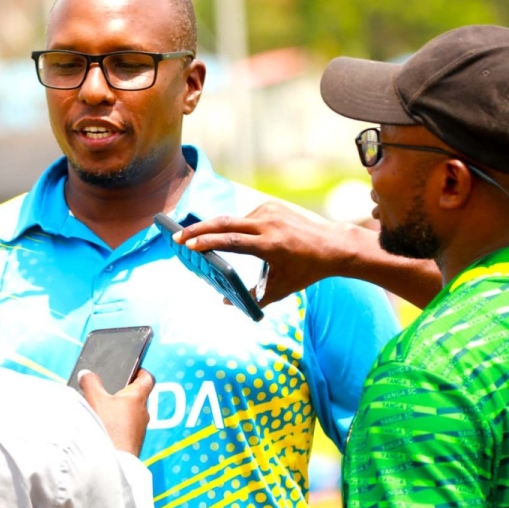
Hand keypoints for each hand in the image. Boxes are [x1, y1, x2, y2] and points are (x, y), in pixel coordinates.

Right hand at [79, 369, 154, 456]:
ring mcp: (140, 430)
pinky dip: (118, 429)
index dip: (141, 372)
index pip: (147, 379)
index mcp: (138, 398)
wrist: (112, 462)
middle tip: (108, 393)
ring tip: (102, 414)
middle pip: (137, 398)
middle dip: (124, 395)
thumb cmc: (108, 427)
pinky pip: (127, 432)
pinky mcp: (134, 445)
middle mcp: (143, 413)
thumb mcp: (94, 399)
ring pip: (132, 416)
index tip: (134, 370)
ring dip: (120, 414)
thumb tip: (86, 374)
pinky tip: (104, 432)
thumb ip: (90, 383)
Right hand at [176, 201, 364, 305]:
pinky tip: (244, 240)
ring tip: (207, 245)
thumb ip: (251, 297)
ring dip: (220, 233)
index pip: (233, 241)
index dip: (209, 243)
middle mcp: (269, 224)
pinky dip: (238, 229)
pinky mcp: (271, 205)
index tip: (188, 245)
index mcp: (271, 245)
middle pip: (225, 223)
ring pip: (234, 222)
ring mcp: (270, 211)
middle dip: (198, 230)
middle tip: (176, 237)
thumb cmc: (305, 271)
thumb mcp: (280, 289)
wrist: (331, 246)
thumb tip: (224, 302)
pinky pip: (246, 218)